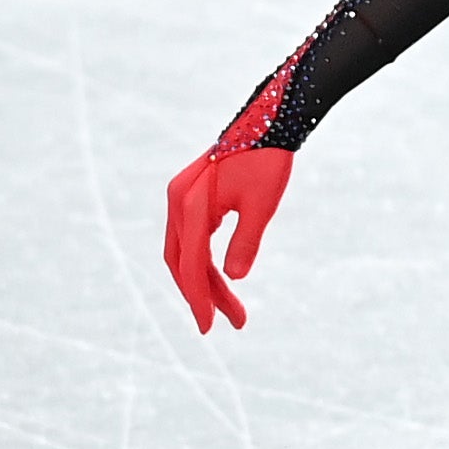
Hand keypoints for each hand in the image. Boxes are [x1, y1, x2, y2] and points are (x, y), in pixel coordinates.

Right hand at [163, 146, 291, 332]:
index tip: (211, 327)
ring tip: (235, 309)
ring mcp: (182, 197)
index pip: (190, 264)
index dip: (199, 298)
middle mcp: (177, 200)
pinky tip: (225, 279)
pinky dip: (206, 261)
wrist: (270, 121)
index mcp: (189, 203)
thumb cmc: (268, 160)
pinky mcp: (192, 195)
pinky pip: (192, 237)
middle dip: (204, 294)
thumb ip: (246, 242)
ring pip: (186, 251)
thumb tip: (235, 280)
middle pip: (182, 261)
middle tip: (231, 323)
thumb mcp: (261, 205)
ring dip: (208, 280)